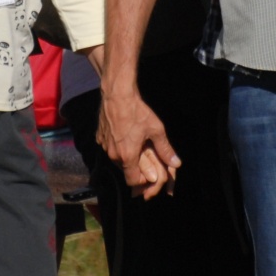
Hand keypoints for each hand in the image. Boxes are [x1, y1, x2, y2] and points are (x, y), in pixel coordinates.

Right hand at [96, 85, 179, 200]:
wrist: (117, 94)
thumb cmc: (137, 112)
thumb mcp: (156, 130)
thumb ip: (165, 150)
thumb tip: (176, 163)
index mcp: (127, 156)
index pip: (133, 181)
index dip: (142, 180)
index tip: (150, 173)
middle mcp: (113, 154)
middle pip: (125, 171)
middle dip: (136, 168)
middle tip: (146, 158)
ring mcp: (104, 146)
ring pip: (116, 160)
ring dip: (126, 158)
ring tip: (136, 146)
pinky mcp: (99, 138)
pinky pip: (109, 149)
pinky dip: (117, 148)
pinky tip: (125, 137)